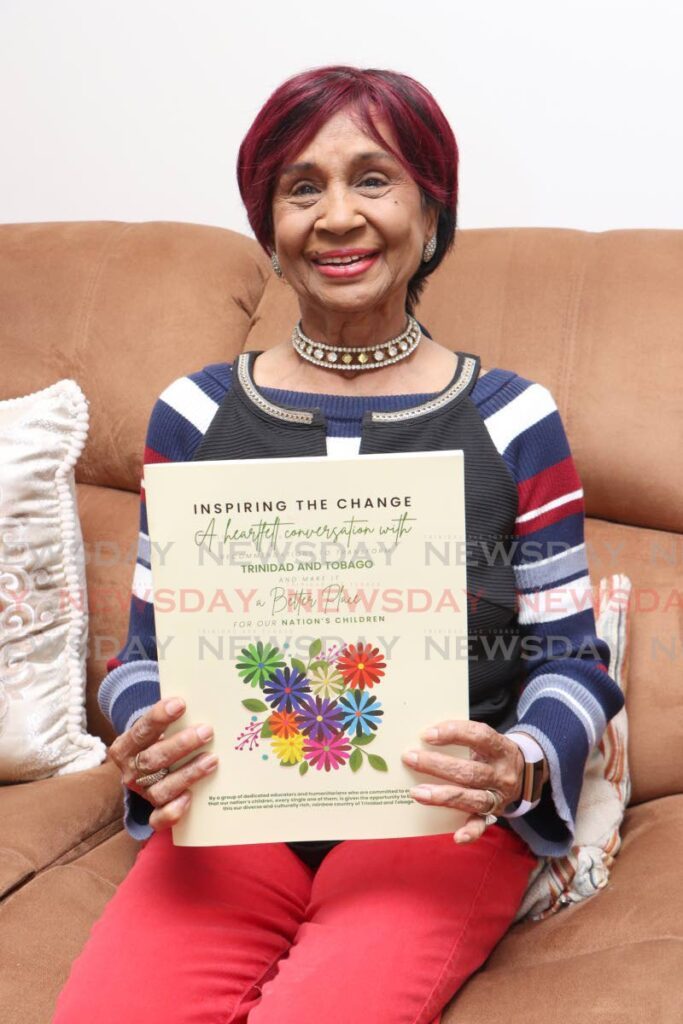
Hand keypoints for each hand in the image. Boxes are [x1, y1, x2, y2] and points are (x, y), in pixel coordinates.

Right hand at [108, 698, 218, 831]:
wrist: (149, 766)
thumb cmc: (160, 740)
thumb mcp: (158, 728)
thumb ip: (172, 720)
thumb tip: (201, 702)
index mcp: (125, 747)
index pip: (141, 730)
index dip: (159, 717)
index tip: (180, 704)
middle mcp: (130, 772)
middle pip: (153, 759)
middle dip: (181, 745)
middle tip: (207, 731)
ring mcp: (142, 793)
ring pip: (160, 788)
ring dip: (188, 774)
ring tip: (211, 760)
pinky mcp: (153, 812)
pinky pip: (159, 819)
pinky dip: (173, 811)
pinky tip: (190, 798)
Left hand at [401, 720, 524, 845]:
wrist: (523, 774)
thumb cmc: (491, 753)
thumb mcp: (484, 741)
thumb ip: (461, 739)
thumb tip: (424, 738)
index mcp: (501, 749)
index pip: (480, 736)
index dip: (453, 733)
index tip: (427, 734)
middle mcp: (502, 774)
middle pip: (470, 771)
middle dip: (436, 765)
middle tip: (410, 758)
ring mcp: (499, 797)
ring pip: (471, 798)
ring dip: (442, 796)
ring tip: (416, 792)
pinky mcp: (493, 814)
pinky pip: (482, 825)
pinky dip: (470, 832)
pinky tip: (457, 837)